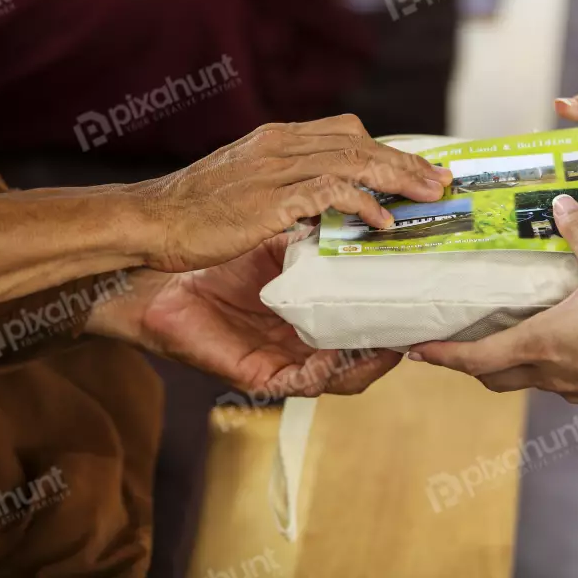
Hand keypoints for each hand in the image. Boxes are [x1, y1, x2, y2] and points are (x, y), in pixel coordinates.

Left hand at [99, 234, 400, 396]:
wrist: (150, 273)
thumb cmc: (211, 249)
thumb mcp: (279, 231)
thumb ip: (322, 224)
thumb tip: (371, 195)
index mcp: (314, 306)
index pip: (370, 313)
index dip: (402, 302)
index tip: (428, 276)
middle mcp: (307, 337)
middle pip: (370, 349)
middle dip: (402, 335)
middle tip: (427, 315)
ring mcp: (287, 359)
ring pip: (350, 375)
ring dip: (378, 359)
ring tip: (398, 340)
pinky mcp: (264, 377)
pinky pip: (311, 382)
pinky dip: (337, 369)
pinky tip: (351, 350)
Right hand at [131, 115, 452, 272]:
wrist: (147, 219)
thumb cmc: (192, 211)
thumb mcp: (245, 186)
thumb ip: (285, 186)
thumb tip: (320, 202)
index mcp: (277, 139)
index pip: (347, 132)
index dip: (386, 148)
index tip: (417, 166)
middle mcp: (282, 145)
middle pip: (360, 142)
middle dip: (405, 161)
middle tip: (441, 180)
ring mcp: (277, 168)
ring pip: (356, 161)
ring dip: (399, 178)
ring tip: (430, 196)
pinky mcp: (272, 198)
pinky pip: (332, 192)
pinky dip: (363, 204)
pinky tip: (384, 222)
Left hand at [409, 195, 577, 412]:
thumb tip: (560, 203)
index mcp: (541, 342)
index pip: (475, 357)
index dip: (441, 355)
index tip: (415, 350)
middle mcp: (548, 372)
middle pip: (491, 376)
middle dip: (468, 362)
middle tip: (454, 343)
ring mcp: (571, 390)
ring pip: (524, 381)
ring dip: (507, 363)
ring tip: (505, 336)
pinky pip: (556, 384)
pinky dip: (545, 367)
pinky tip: (564, 345)